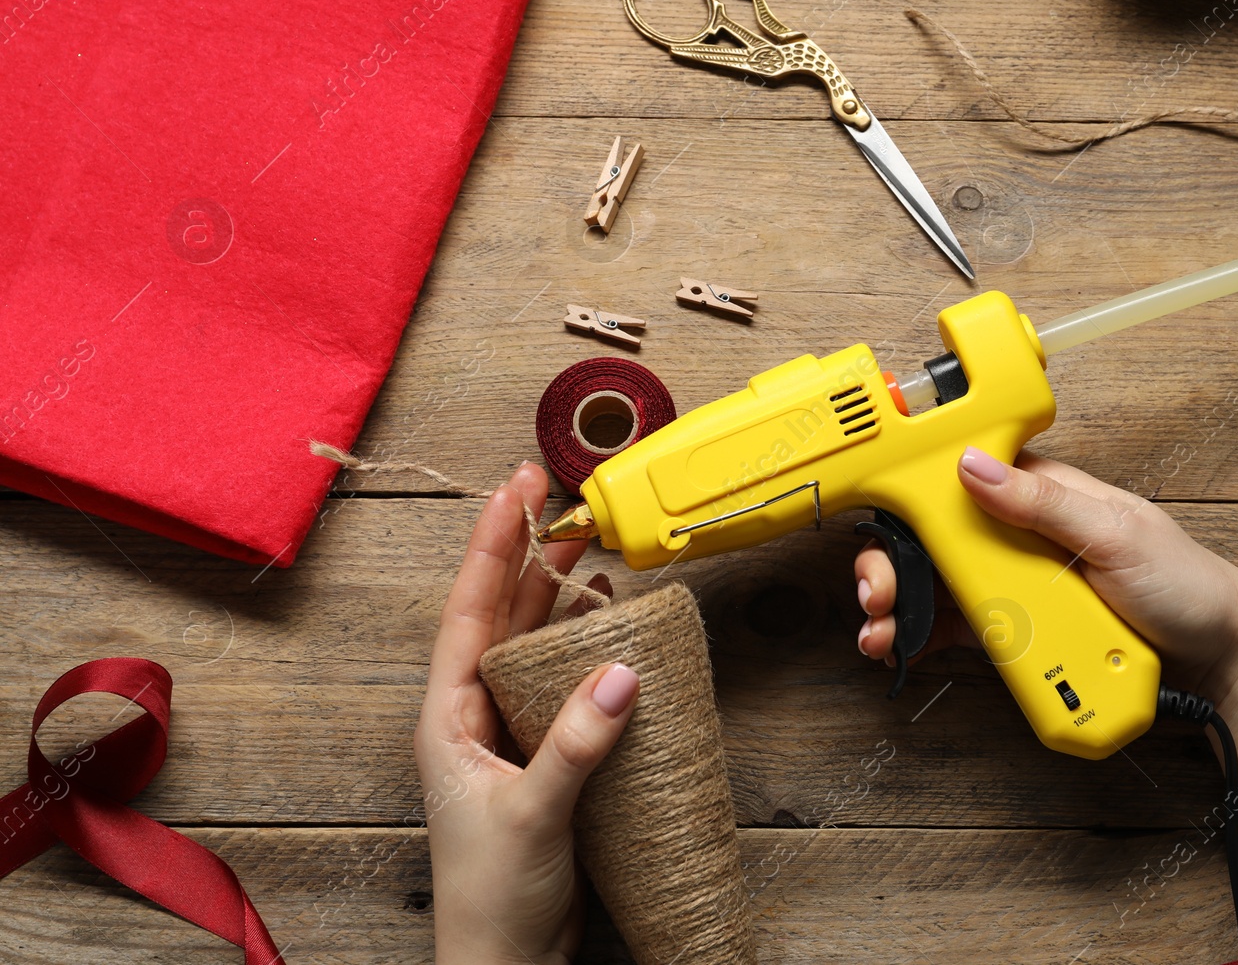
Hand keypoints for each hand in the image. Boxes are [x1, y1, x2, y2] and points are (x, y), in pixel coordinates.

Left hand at [416, 462, 638, 964]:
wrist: (506, 962)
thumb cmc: (492, 898)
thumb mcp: (531, 815)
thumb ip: (574, 744)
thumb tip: (619, 672)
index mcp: (448, 718)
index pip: (468, 611)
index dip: (492, 545)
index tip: (515, 490)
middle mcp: (474, 715)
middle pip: (499, 613)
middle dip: (526, 552)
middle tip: (554, 495)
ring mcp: (509, 734)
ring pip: (530, 643)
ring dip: (557, 593)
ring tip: (586, 542)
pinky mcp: (545, 756)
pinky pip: (562, 683)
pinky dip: (585, 646)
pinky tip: (608, 622)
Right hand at [854, 447, 1237, 701]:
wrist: (1221, 658)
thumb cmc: (1187, 584)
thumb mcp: (1118, 536)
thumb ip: (1047, 503)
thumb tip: (975, 465)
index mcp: (1045, 494)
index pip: (959, 484)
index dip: (912, 505)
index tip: (886, 536)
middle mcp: (1023, 534)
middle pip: (937, 542)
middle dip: (893, 568)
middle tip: (877, 601)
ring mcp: (1021, 582)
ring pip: (942, 587)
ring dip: (903, 609)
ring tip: (882, 636)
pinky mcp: (1024, 626)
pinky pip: (966, 626)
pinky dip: (929, 637)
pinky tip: (907, 649)